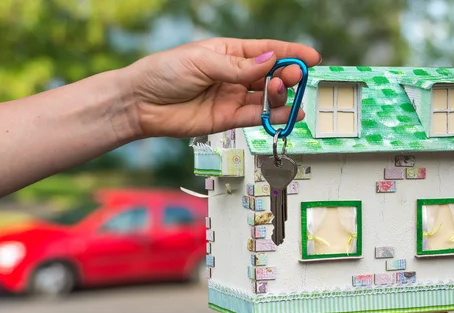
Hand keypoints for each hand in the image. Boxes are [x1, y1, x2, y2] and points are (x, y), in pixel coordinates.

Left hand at [119, 38, 321, 138]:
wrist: (141, 104)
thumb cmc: (164, 73)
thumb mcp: (202, 61)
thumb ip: (238, 66)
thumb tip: (271, 59)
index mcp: (229, 52)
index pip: (266, 51)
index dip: (290, 53)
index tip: (311, 57)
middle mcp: (235, 75)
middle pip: (270, 75)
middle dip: (287, 76)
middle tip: (294, 78)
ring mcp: (232, 97)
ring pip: (266, 97)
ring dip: (281, 96)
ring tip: (286, 95)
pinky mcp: (228, 119)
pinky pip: (256, 117)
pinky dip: (274, 117)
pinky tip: (288, 115)